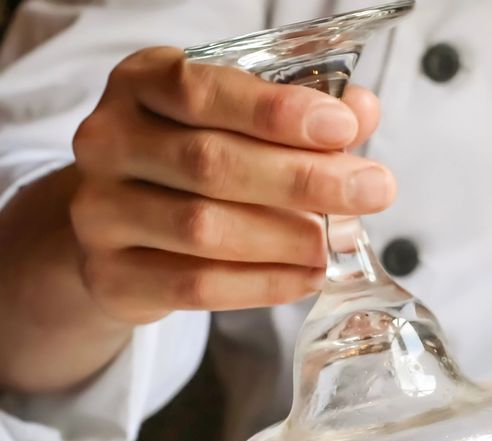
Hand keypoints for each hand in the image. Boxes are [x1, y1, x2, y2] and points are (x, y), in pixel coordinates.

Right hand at [70, 46, 392, 323]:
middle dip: (304, 179)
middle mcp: (109, 143)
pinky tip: (307, 278)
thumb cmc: (185, 166)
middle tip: (372, 191)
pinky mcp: (113, 276)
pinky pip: (197, 286)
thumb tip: (362, 111)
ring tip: (337, 243)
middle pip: (211, 163)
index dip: (276, 111)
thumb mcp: (233, 125)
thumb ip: (295, 117)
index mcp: (140, 85)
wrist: (117, 229)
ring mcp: (101, 213)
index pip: (203, 90)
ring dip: (286, 238)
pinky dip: (264, 284)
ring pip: (203, 228)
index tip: (343, 128)